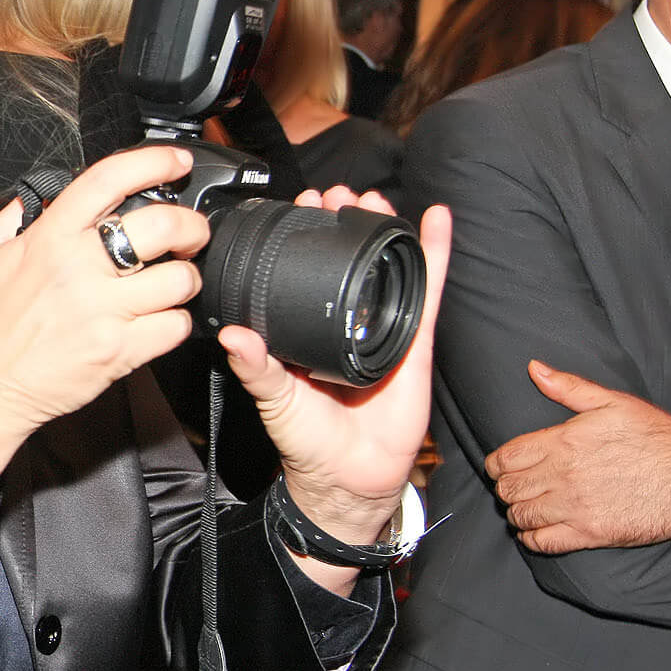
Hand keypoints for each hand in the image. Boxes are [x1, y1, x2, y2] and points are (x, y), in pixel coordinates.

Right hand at [0, 145, 208, 540]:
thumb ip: (10, 219)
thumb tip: (35, 196)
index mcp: (49, 238)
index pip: (110, 179)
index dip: (153, 162)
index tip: (174, 162)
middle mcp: (78, 268)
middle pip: (162, 224)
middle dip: (189, 225)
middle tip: (188, 233)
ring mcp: (102, 311)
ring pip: (179, 278)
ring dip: (185, 278)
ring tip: (172, 283)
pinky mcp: (118, 351)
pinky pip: (174, 325)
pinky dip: (175, 321)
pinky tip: (158, 320)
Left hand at [220, 188, 451, 547]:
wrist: (349, 477)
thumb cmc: (306, 441)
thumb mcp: (274, 398)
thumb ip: (256, 367)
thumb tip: (234, 336)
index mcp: (305, 329)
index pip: (306, 271)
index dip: (306, 237)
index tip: (301, 205)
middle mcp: (343, 322)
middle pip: (348, 259)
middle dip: (344, 221)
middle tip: (336, 193)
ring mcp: (381, 328)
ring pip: (387, 266)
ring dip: (383, 227)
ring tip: (373, 197)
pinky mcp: (415, 341)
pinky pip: (428, 291)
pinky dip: (435, 254)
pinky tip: (436, 219)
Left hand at [488, 362, 670, 552]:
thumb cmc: (660, 438)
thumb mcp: (615, 403)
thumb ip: (569, 387)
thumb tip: (534, 369)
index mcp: (564, 443)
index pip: (505, 458)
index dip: (496, 464)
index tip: (500, 467)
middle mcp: (564, 476)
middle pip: (508, 488)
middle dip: (505, 488)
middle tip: (514, 487)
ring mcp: (576, 507)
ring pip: (520, 515)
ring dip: (517, 512)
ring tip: (526, 506)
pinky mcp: (592, 534)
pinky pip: (543, 543)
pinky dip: (532, 538)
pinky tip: (538, 529)